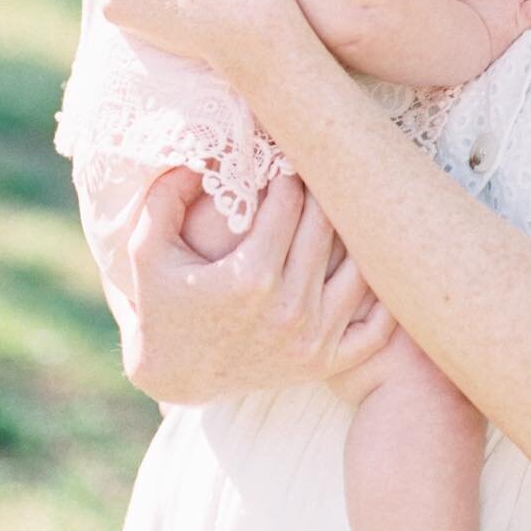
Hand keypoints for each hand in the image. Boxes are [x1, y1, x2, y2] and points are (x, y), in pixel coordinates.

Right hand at [119, 166, 396, 403]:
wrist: (174, 376)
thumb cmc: (163, 303)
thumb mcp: (148, 249)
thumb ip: (167, 196)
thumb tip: (203, 154)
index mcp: (250, 277)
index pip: (290, 203)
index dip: (287, 172)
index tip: (285, 158)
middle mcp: (289, 309)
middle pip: (328, 227)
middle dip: (321, 192)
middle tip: (318, 172)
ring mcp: (313, 339)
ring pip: (360, 268)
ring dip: (355, 235)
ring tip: (341, 212)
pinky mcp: (326, 362)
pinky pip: (378, 326)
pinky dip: (382, 297)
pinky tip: (370, 267)